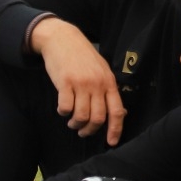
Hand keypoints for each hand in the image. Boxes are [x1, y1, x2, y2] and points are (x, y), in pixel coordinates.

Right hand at [32, 17, 125, 143]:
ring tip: (71, 122)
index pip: (116, 112)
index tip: (111, 142)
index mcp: (109, 82)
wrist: (62, 38)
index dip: (115, 130)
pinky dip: (63, 112)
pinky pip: (65, 106)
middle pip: (97, 117)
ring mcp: (81, 83)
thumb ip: (108, 90)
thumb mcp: (101, 70)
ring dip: (75, 123)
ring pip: (81, 115)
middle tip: (83, 132)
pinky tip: (62, 110)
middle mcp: (97, 84)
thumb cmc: (82, 55)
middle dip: (90, 130)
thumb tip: (119, 112)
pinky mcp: (64, 82)